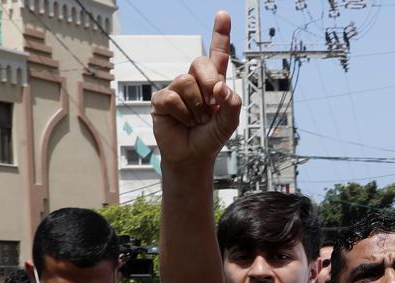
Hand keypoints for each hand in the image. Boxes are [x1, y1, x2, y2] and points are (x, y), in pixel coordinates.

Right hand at [151, 12, 240, 165]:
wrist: (193, 157)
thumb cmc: (211, 137)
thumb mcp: (230, 121)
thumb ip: (232, 103)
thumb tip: (220, 87)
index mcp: (213, 83)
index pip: (217, 55)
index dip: (220, 35)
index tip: (223, 14)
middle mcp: (194, 81)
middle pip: (201, 63)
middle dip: (210, 82)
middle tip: (211, 106)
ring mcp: (176, 89)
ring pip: (186, 82)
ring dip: (196, 107)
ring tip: (196, 120)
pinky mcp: (161, 100)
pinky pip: (172, 97)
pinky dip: (182, 113)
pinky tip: (182, 122)